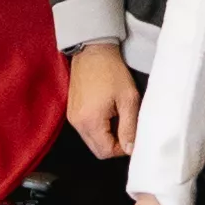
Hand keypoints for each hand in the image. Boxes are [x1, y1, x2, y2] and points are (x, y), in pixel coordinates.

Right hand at [66, 42, 139, 159]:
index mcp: (90, 121)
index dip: (122, 149)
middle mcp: (77, 123)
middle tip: (127, 128)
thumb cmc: (112, 73)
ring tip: (117, 118)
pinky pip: (86, 130)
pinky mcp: (71, 112)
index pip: (106, 152)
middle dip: (114, 145)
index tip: (133, 135)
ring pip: (91, 141)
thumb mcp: (128, 100)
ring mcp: (72, 118)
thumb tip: (130, 149)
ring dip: (106, 136)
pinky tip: (107, 113)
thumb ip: (130, 128)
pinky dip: (98, 128)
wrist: (93, 52)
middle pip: (97, 150)